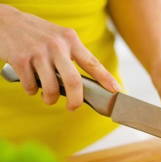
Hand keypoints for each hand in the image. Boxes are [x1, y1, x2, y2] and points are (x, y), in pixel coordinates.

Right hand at [0, 4, 119, 109]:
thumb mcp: (59, 37)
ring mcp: (38, 52)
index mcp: (70, 40)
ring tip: (48, 98)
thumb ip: (72, 55)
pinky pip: (31, 86)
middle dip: (75, 100)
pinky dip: (31, 91)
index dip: (106, 79)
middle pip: (74, 82)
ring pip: (51, 88)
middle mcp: (56, 45)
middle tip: (73, 107)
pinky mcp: (20, 59)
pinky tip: (31, 85)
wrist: (4, 21)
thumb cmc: (36, 34)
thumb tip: (88, 83)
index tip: (115, 91)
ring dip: (49, 99)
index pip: (92, 63)